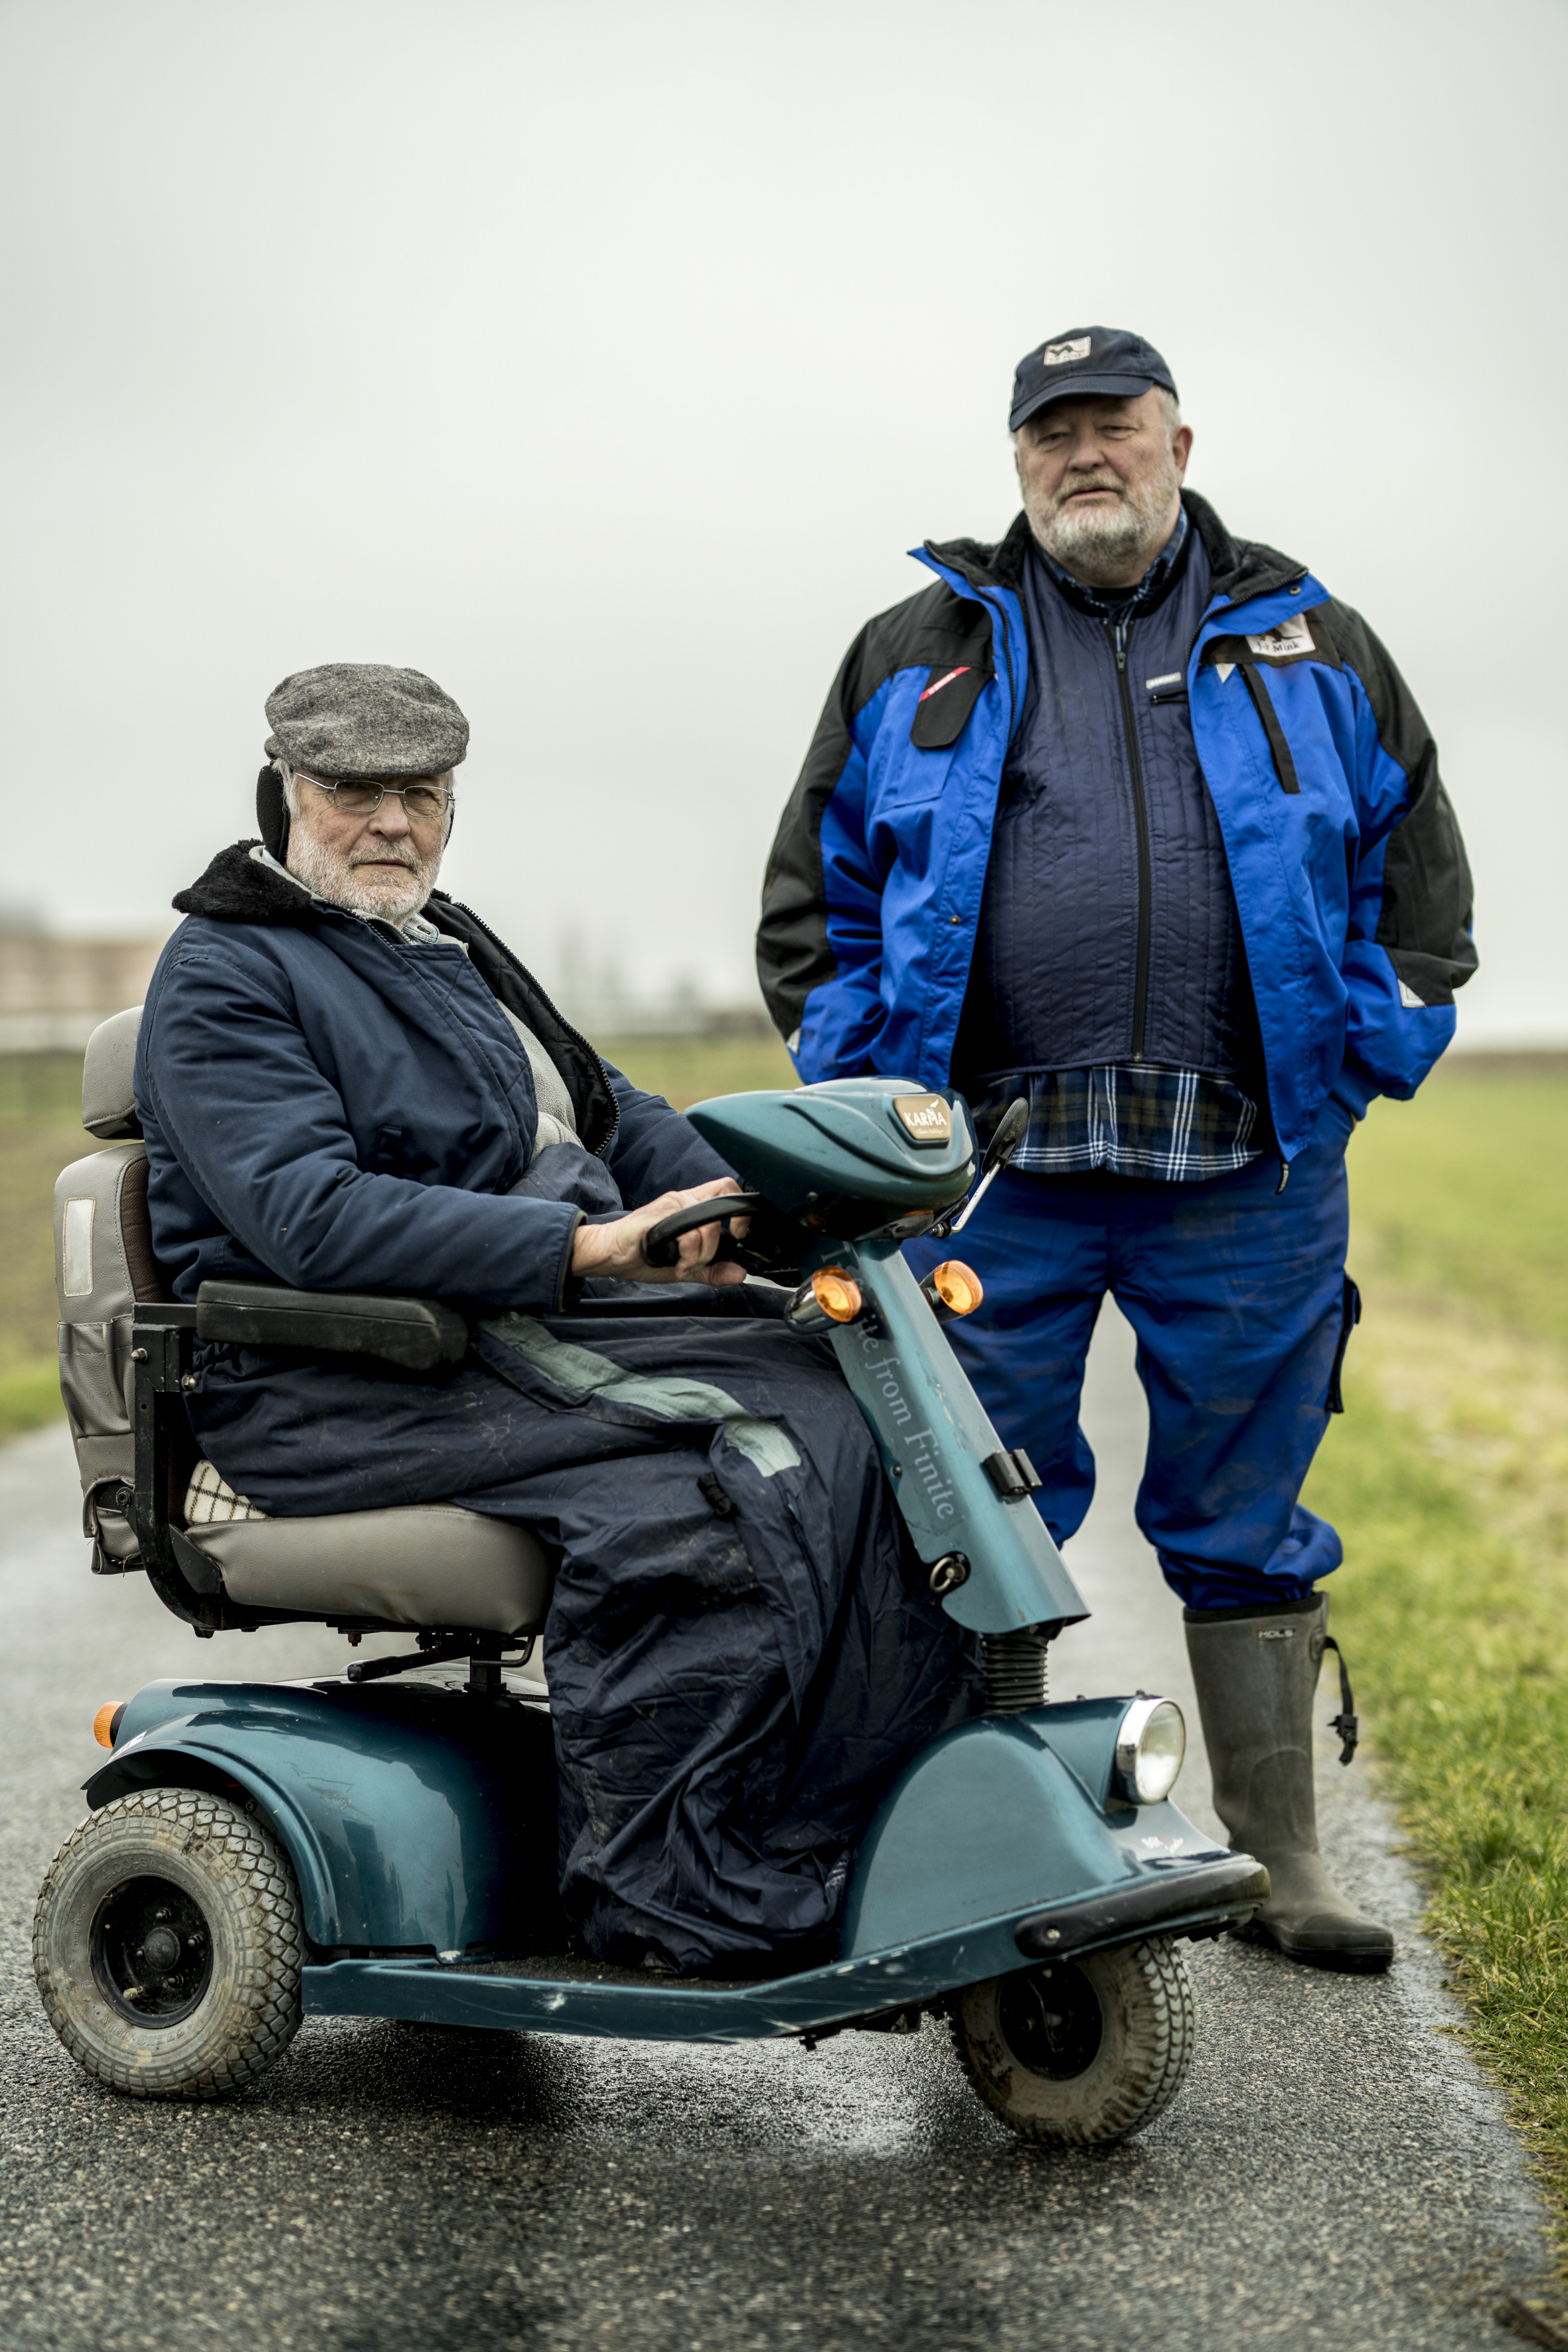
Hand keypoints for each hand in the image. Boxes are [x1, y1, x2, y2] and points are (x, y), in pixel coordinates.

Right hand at [570, 1177, 750, 1287]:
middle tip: (703, 1260)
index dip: (740, 1210)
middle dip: (717, 1243)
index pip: (725, 1190)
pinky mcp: (657, 1217)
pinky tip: (675, 1265)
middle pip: (720, 1209)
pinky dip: (686, 1256)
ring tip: (684, 1266)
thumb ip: (712, 1270)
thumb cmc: (643, 1255)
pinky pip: (686, 1235)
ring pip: (705, 1226)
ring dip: (700, 1255)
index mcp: (690, 1206)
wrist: (610, 1254)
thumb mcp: (686, 1268)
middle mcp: (682, 1200)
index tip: (738, 1233)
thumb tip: (739, 1273)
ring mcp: (669, 1206)